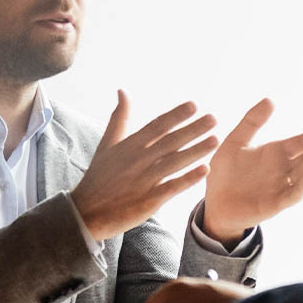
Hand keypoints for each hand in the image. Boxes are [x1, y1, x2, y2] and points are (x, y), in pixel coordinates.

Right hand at [73, 91, 218, 241]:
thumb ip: (119, 117)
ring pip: (175, 162)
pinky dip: (188, 179)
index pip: (157, 126)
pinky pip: (172, 187)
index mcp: (130, 145)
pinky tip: (205, 169)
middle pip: (171, 141)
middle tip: (214, 118)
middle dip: (193, 129)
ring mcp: (145, 180)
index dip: (176, 115)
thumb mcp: (107, 144)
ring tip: (215, 140)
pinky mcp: (149, 200)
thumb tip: (123, 91)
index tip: (194, 105)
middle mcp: (139, 160)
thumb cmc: (99, 176)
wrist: (87, 212)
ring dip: (196, 150)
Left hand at [202, 98, 302, 245]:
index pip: (301, 141)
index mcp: (277, 153)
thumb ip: (252, 121)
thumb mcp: (236, 142)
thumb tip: (270, 99)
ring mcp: (282, 187)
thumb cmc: (225, 173)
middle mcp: (284, 170)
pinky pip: (293, 194)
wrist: (214, 203)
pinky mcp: (275, 203)